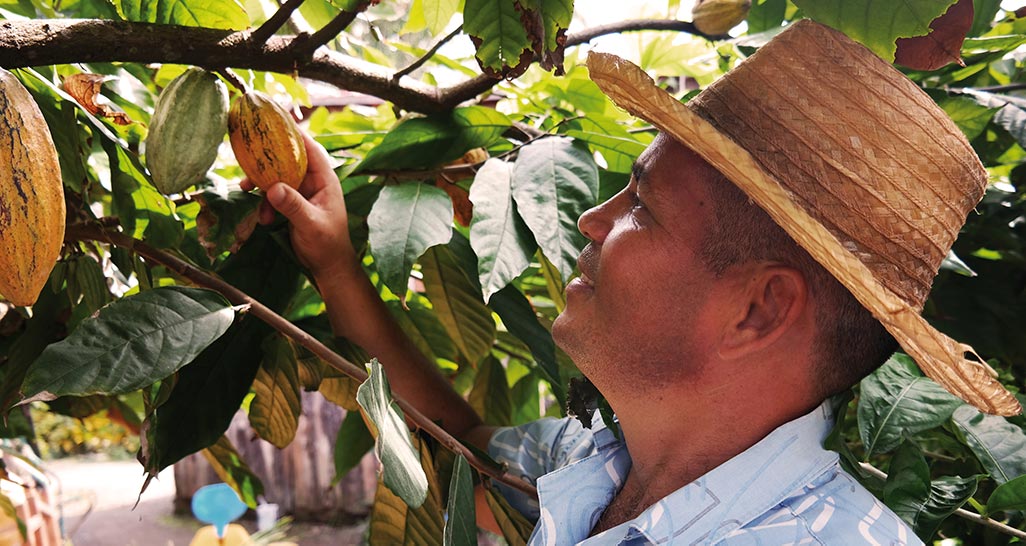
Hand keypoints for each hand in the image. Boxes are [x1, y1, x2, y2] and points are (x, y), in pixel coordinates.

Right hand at [241, 132, 356, 278]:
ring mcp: (301, 193)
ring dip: (262, 186)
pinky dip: (264, 203)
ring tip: (248, 192)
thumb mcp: (311, 225)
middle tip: (247, 158)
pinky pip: (272, 195)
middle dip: (268, 160)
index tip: (275, 121)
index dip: (294, 134)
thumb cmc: (327, 244)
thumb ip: (293, 206)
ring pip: (276, 178)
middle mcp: (312, 182)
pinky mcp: (291, 205)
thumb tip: (272, 188)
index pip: (310, 149)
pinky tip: (262, 218)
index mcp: (324, 180)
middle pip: (288, 160)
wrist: (327, 266)